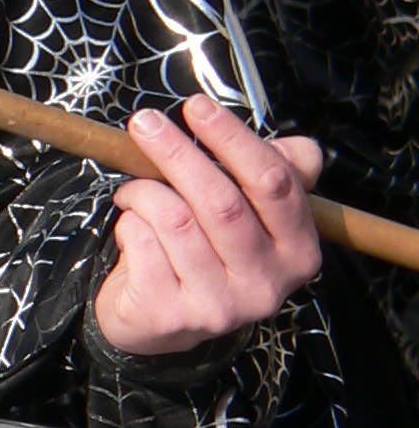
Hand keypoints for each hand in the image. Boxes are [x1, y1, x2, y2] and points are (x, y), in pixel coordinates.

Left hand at [92, 94, 321, 355]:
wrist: (161, 320)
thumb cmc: (208, 249)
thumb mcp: (251, 213)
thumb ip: (277, 173)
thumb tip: (298, 147)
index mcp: (297, 251)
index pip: (274, 183)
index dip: (233, 139)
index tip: (195, 107)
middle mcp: (267, 284)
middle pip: (221, 201)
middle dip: (177, 153)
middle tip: (144, 123)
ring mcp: (220, 306)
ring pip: (175, 219)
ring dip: (144, 191)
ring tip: (133, 189)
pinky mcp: (173, 315)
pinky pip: (143, 243)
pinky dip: (129, 222)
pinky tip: (132, 227)